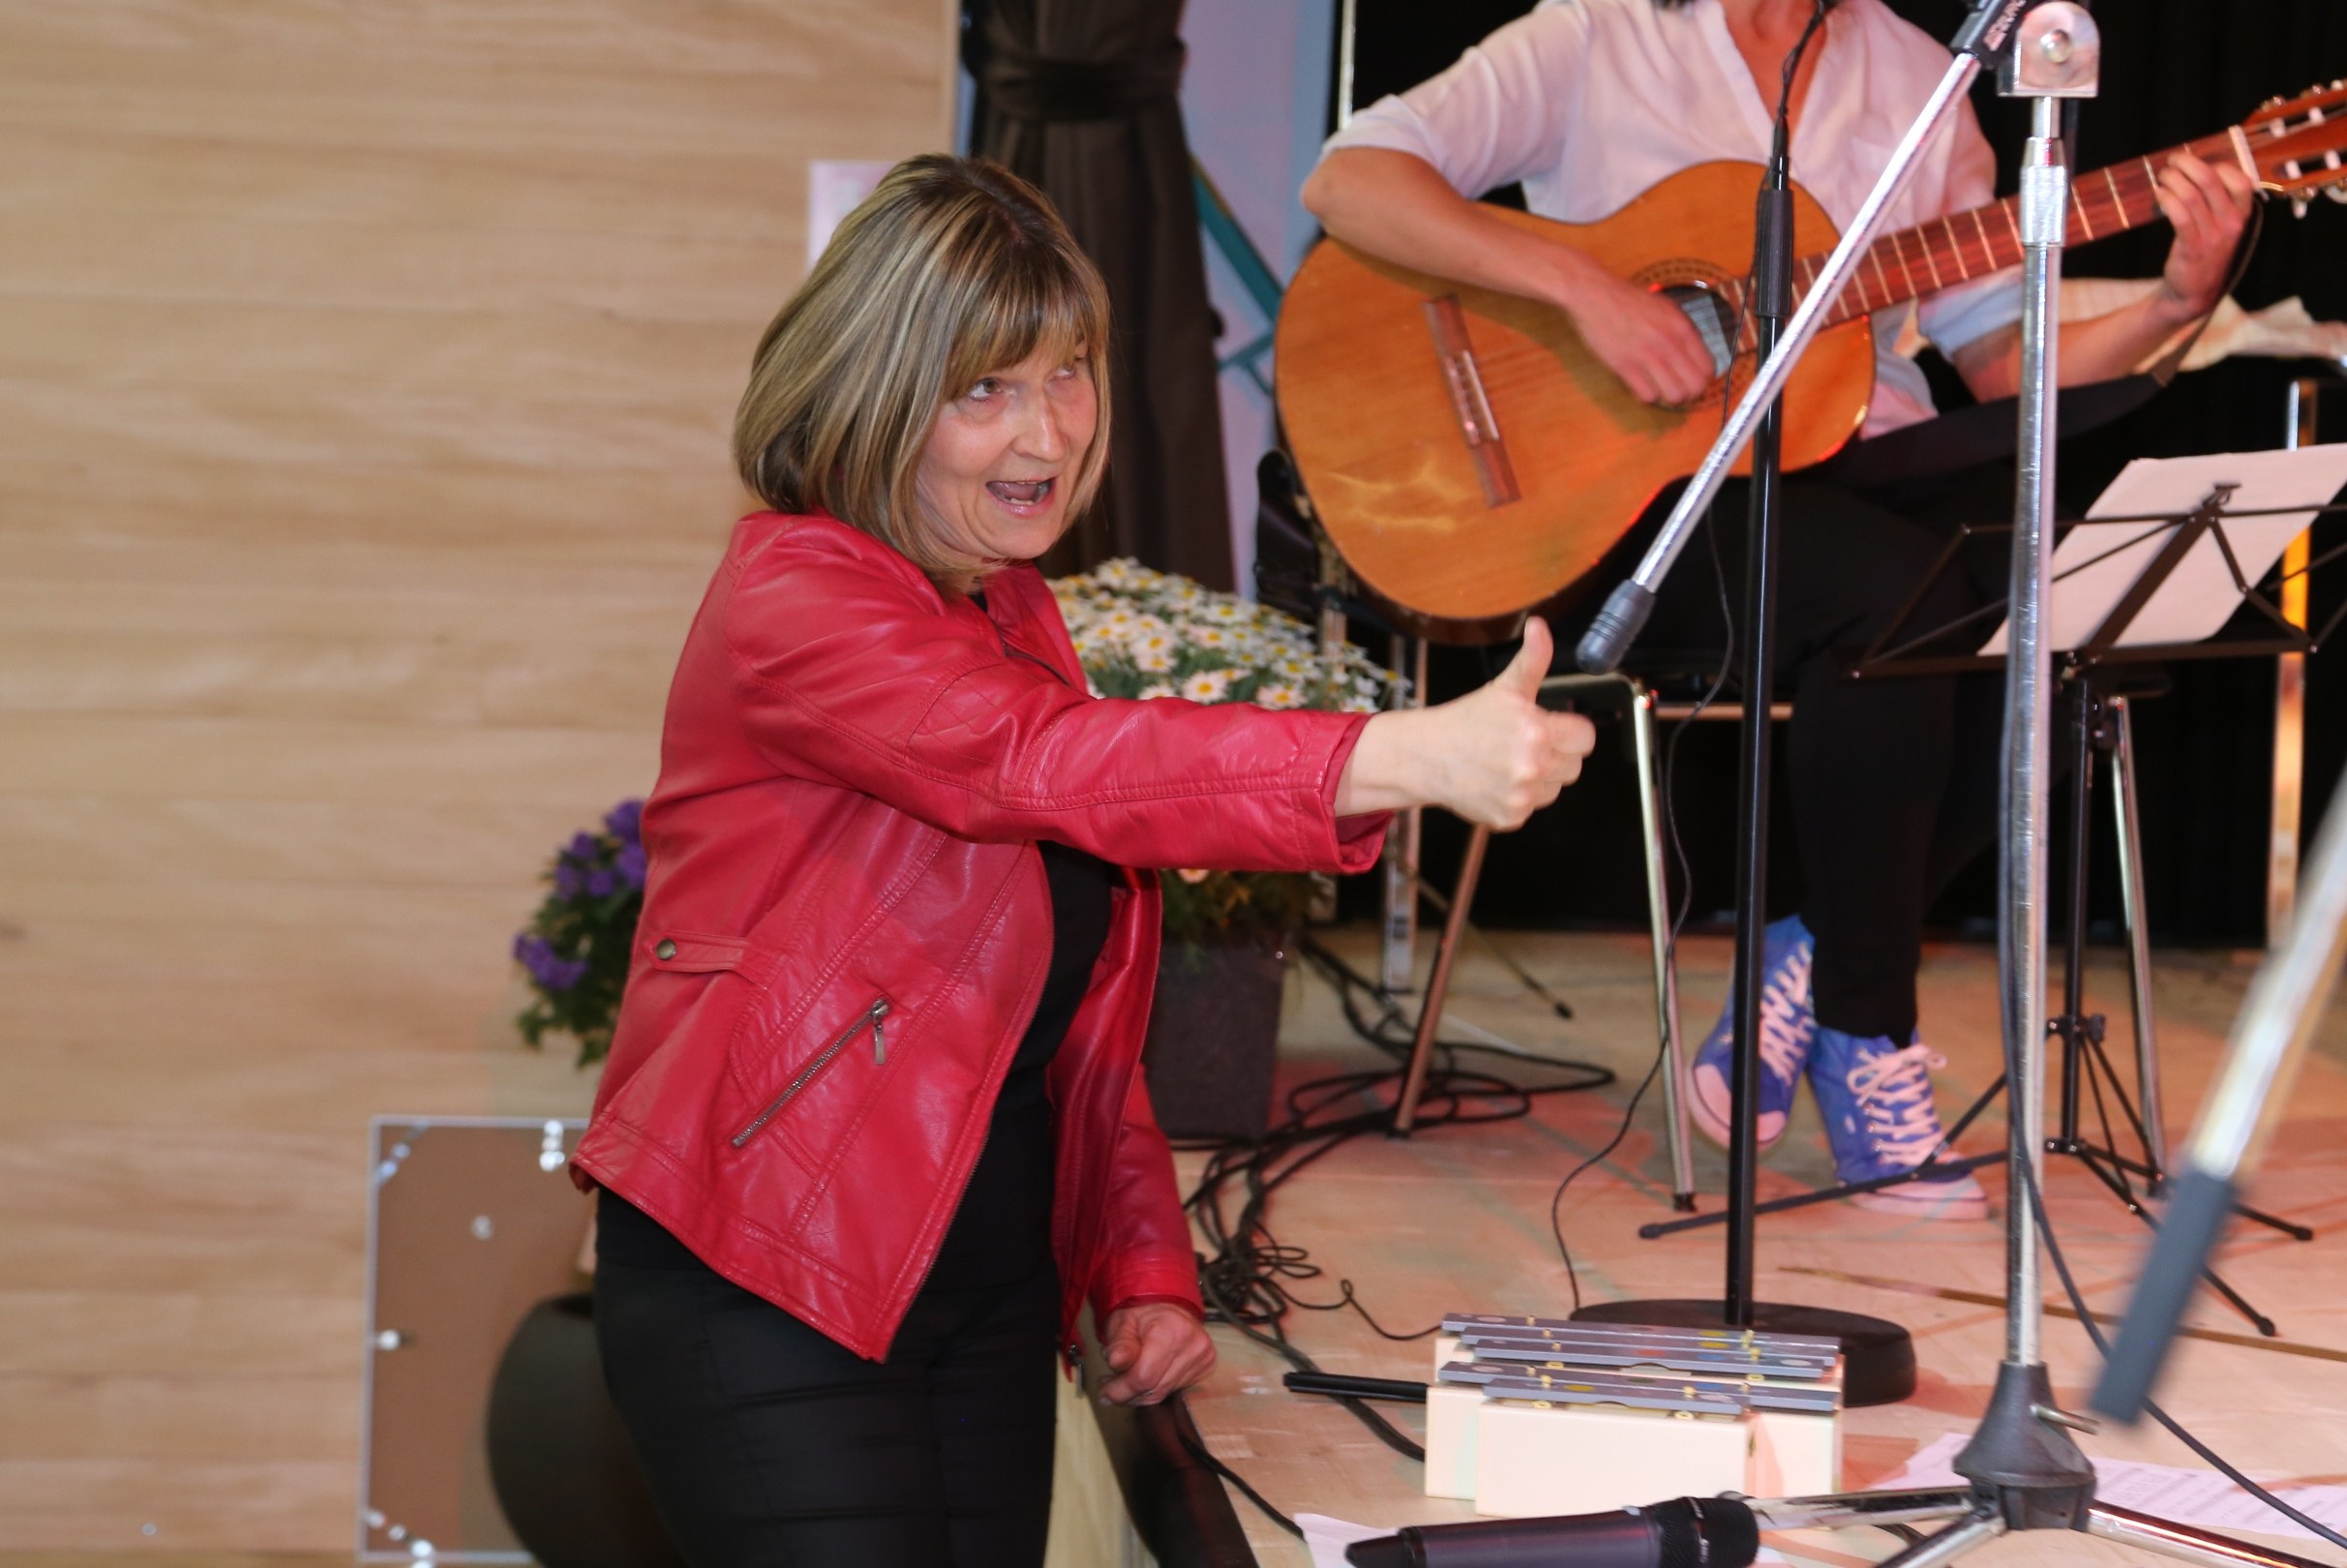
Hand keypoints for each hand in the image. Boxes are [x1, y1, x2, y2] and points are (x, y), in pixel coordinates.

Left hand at [1098, 1302, 1214, 1405]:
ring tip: (1123, 1380)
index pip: (1144, 1376)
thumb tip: (1115, 1362)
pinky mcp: (1206, 1366)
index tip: (1105, 1392)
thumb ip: (1119, 1343)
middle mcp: (1193, 1345)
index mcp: (1171, 1330)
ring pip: (1162, 1394)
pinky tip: (1144, 1377)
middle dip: (1126, 1393)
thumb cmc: (1143, 1312)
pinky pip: (1173, 1390)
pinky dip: (1154, 1390)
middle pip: (1153, 1389)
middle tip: (1109, 1387)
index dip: (1121, 1390)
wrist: (1169, 1306)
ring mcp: (1203, 1357)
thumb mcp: (1122, 1321)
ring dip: (1138, 1394)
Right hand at [1425, 620, 1597, 827]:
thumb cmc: (1467, 721)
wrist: (1427, 757)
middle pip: (1574, 765)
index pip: (1586, 738)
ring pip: (1555, 788)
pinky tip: (1497, 782)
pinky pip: (1532, 808)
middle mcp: (1533, 766)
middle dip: (1555, 754)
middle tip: (1523, 744)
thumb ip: (1533, 659)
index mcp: (1537, 730)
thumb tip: (1540, 625)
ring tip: (1508, 763)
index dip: (1570, 731)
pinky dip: (1519, 799)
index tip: (1549, 727)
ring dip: (1540, 778)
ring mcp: (1522, 796)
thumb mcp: (1504, 687)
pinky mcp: (1510, 818)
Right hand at [1561, 262, 1719, 406]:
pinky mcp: (1626, 367)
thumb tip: (1693, 351)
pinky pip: (1647, 395)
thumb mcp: (1665, 307)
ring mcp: (1647, 356)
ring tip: (1661, 387)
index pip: (1708, 367)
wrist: (1596, 295)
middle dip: (1690, 392)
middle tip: (1680, 388)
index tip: (1693, 379)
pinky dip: (1647, 395)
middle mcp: (1669, 344)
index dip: (1703, 378)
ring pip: (1674, 396)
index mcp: (1682, 327)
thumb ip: (1681, 329)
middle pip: (1695, 387)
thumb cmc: (1627, 299)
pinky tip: (1642, 385)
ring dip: (1668, 396)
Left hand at [2150, 149, 2254, 323]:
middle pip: (2211, 180)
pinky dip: (2167, 199)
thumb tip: (2198, 169)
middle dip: (2188, 164)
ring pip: (2191, 195)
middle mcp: (2232, 224)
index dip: (2217, 165)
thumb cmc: (2206, 252)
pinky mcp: (2191, 248)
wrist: (2195, 292)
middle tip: (2172, 161)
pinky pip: (2179, 215)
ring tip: (2162, 177)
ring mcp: (2213, 237)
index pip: (2240, 179)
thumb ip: (2219, 202)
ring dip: (2172, 180)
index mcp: (2244, 215)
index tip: (2198, 165)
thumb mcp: (2223, 227)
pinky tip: (2159, 195)